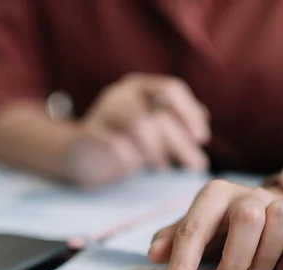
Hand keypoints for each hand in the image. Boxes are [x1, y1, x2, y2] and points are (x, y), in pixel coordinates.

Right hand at [65, 73, 210, 187]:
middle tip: (197, 166)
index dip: (190, 112)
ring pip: (137, 122)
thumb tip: (204, 125)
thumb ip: (176, 124)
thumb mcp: (152, 129)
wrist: (78, 153)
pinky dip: (130, 156)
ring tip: (165, 169)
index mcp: (141, 87)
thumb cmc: (122, 141)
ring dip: (156, 148)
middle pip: (158, 112)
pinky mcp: (88, 134)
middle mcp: (123, 94)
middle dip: (181, 142)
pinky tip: (136, 168)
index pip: (171, 89)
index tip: (203, 138)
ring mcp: (104, 111)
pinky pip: (113, 142)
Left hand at [148, 180, 282, 269]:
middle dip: (236, 258)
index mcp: (216, 195)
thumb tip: (154, 254)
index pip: (195, 227)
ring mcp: (280, 205)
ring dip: (265, 259)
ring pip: (281, 221)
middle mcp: (249, 195)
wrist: (273, 206)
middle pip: (247, 218)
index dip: (183, 262)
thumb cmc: (227, 222)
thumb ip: (174, 238)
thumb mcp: (198, 225)